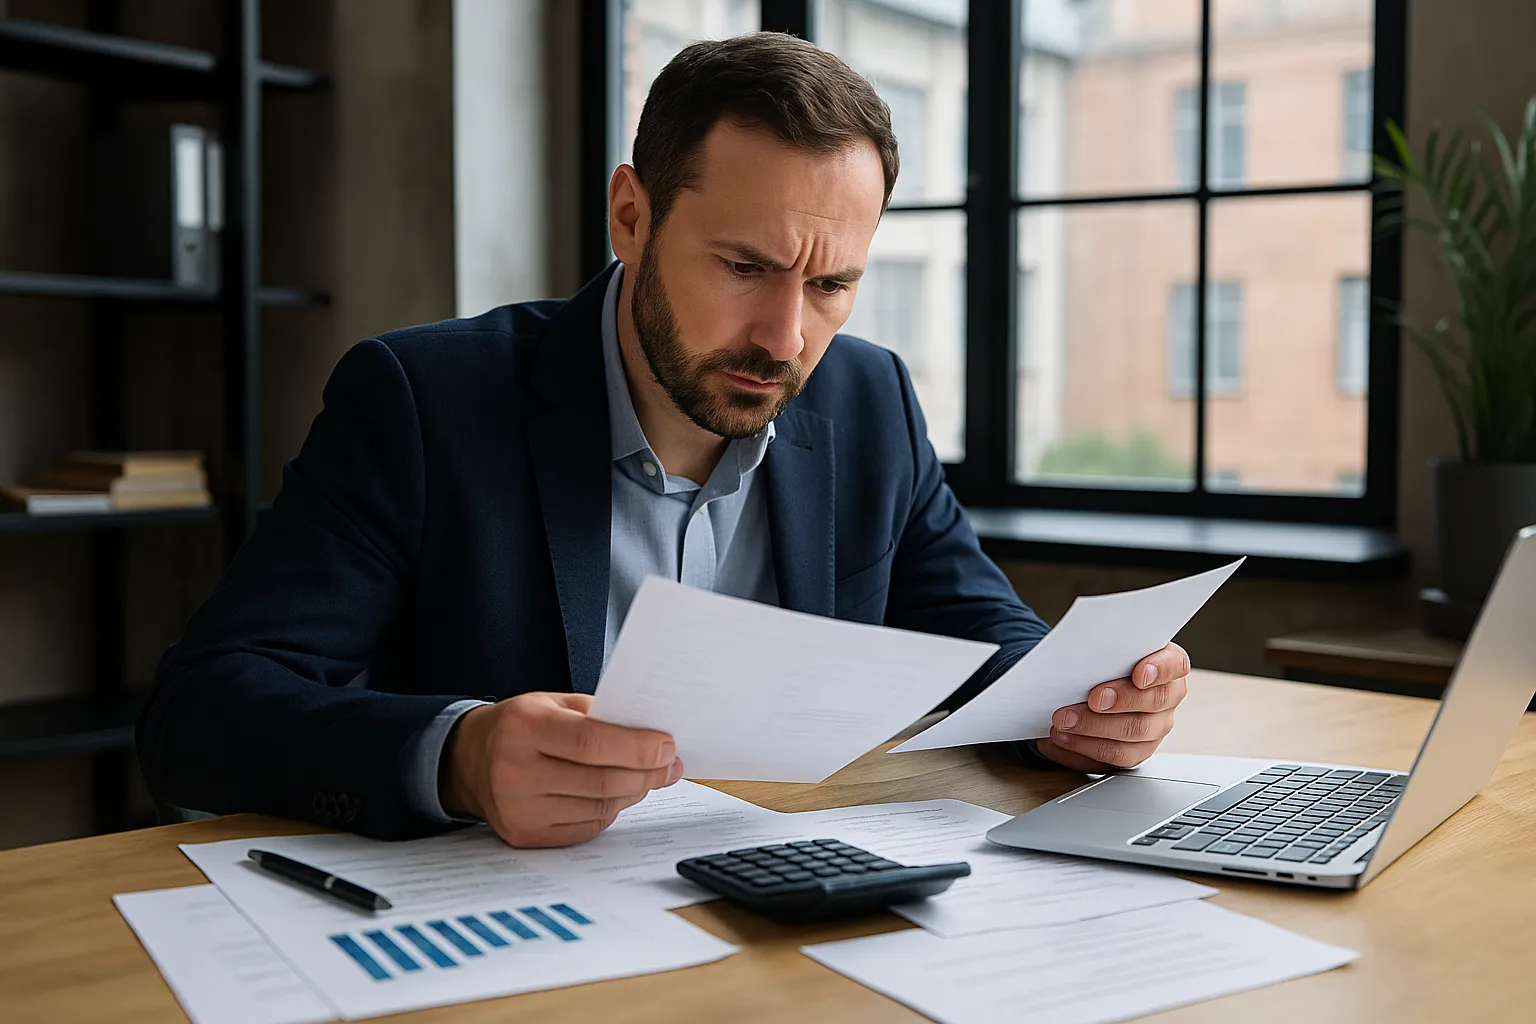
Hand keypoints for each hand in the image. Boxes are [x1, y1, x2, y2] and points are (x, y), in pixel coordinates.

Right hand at [440, 692, 683, 847]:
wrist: (469, 760)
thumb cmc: (519, 726)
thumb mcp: (552, 704)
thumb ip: (597, 716)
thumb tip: (651, 737)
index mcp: (523, 727)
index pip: (589, 742)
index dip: (635, 747)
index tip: (667, 746)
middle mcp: (515, 771)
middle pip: (599, 780)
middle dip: (645, 773)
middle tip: (670, 764)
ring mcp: (518, 810)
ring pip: (598, 807)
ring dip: (633, 791)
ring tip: (649, 776)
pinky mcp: (524, 836)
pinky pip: (586, 827)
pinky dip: (610, 810)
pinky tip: (618, 793)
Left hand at [1035, 643, 1190, 771]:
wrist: (1087, 685)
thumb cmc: (1102, 661)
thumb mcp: (1104, 648)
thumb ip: (1105, 648)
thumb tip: (1085, 649)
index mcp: (1167, 664)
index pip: (1174, 664)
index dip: (1159, 670)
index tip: (1139, 674)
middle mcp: (1167, 697)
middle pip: (1154, 702)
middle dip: (1120, 700)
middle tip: (1092, 699)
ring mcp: (1155, 726)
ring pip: (1135, 731)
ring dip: (1095, 727)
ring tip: (1064, 721)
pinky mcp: (1136, 750)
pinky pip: (1116, 755)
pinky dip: (1085, 747)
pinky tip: (1063, 738)